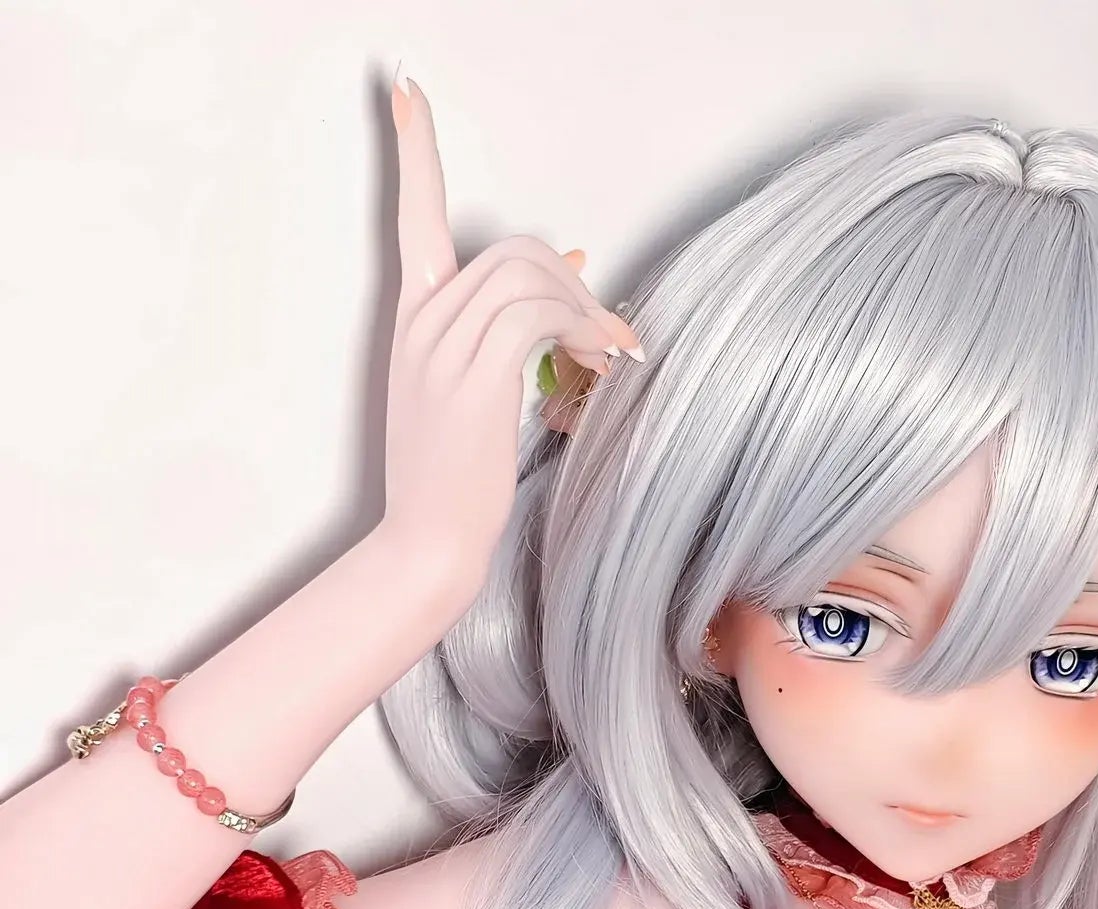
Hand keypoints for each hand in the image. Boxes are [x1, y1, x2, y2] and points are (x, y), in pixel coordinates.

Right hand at [380, 73, 640, 607]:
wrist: (428, 542)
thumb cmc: (454, 479)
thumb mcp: (476, 394)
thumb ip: (513, 330)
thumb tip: (572, 265)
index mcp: (412, 320)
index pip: (413, 216)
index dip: (414, 151)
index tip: (407, 90)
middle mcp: (421, 323)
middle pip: (511, 250)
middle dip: (571, 284)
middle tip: (605, 337)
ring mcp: (442, 349)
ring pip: (528, 276)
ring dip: (584, 311)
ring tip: (605, 358)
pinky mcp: (472, 378)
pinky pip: (535, 314)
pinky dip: (579, 328)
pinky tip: (599, 361)